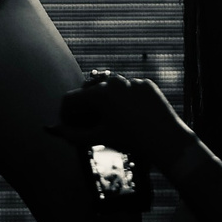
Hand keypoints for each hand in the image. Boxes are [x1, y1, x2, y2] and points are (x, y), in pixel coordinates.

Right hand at [57, 69, 190, 170]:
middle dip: (83, 107)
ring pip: (108, 89)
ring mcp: (131, 80)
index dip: (65, 114)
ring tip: (107, 120)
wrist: (167, 140)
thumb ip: (73, 134)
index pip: (71, 99)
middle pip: (88, 91)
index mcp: (100, 93)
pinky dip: (123, 100)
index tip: (69, 126)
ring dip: (103, 103)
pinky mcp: (146, 84)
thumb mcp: (100, 138)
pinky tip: (128, 116)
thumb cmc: (131, 140)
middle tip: (86, 124)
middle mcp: (114, 81)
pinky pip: (128, 89)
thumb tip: (55, 131)